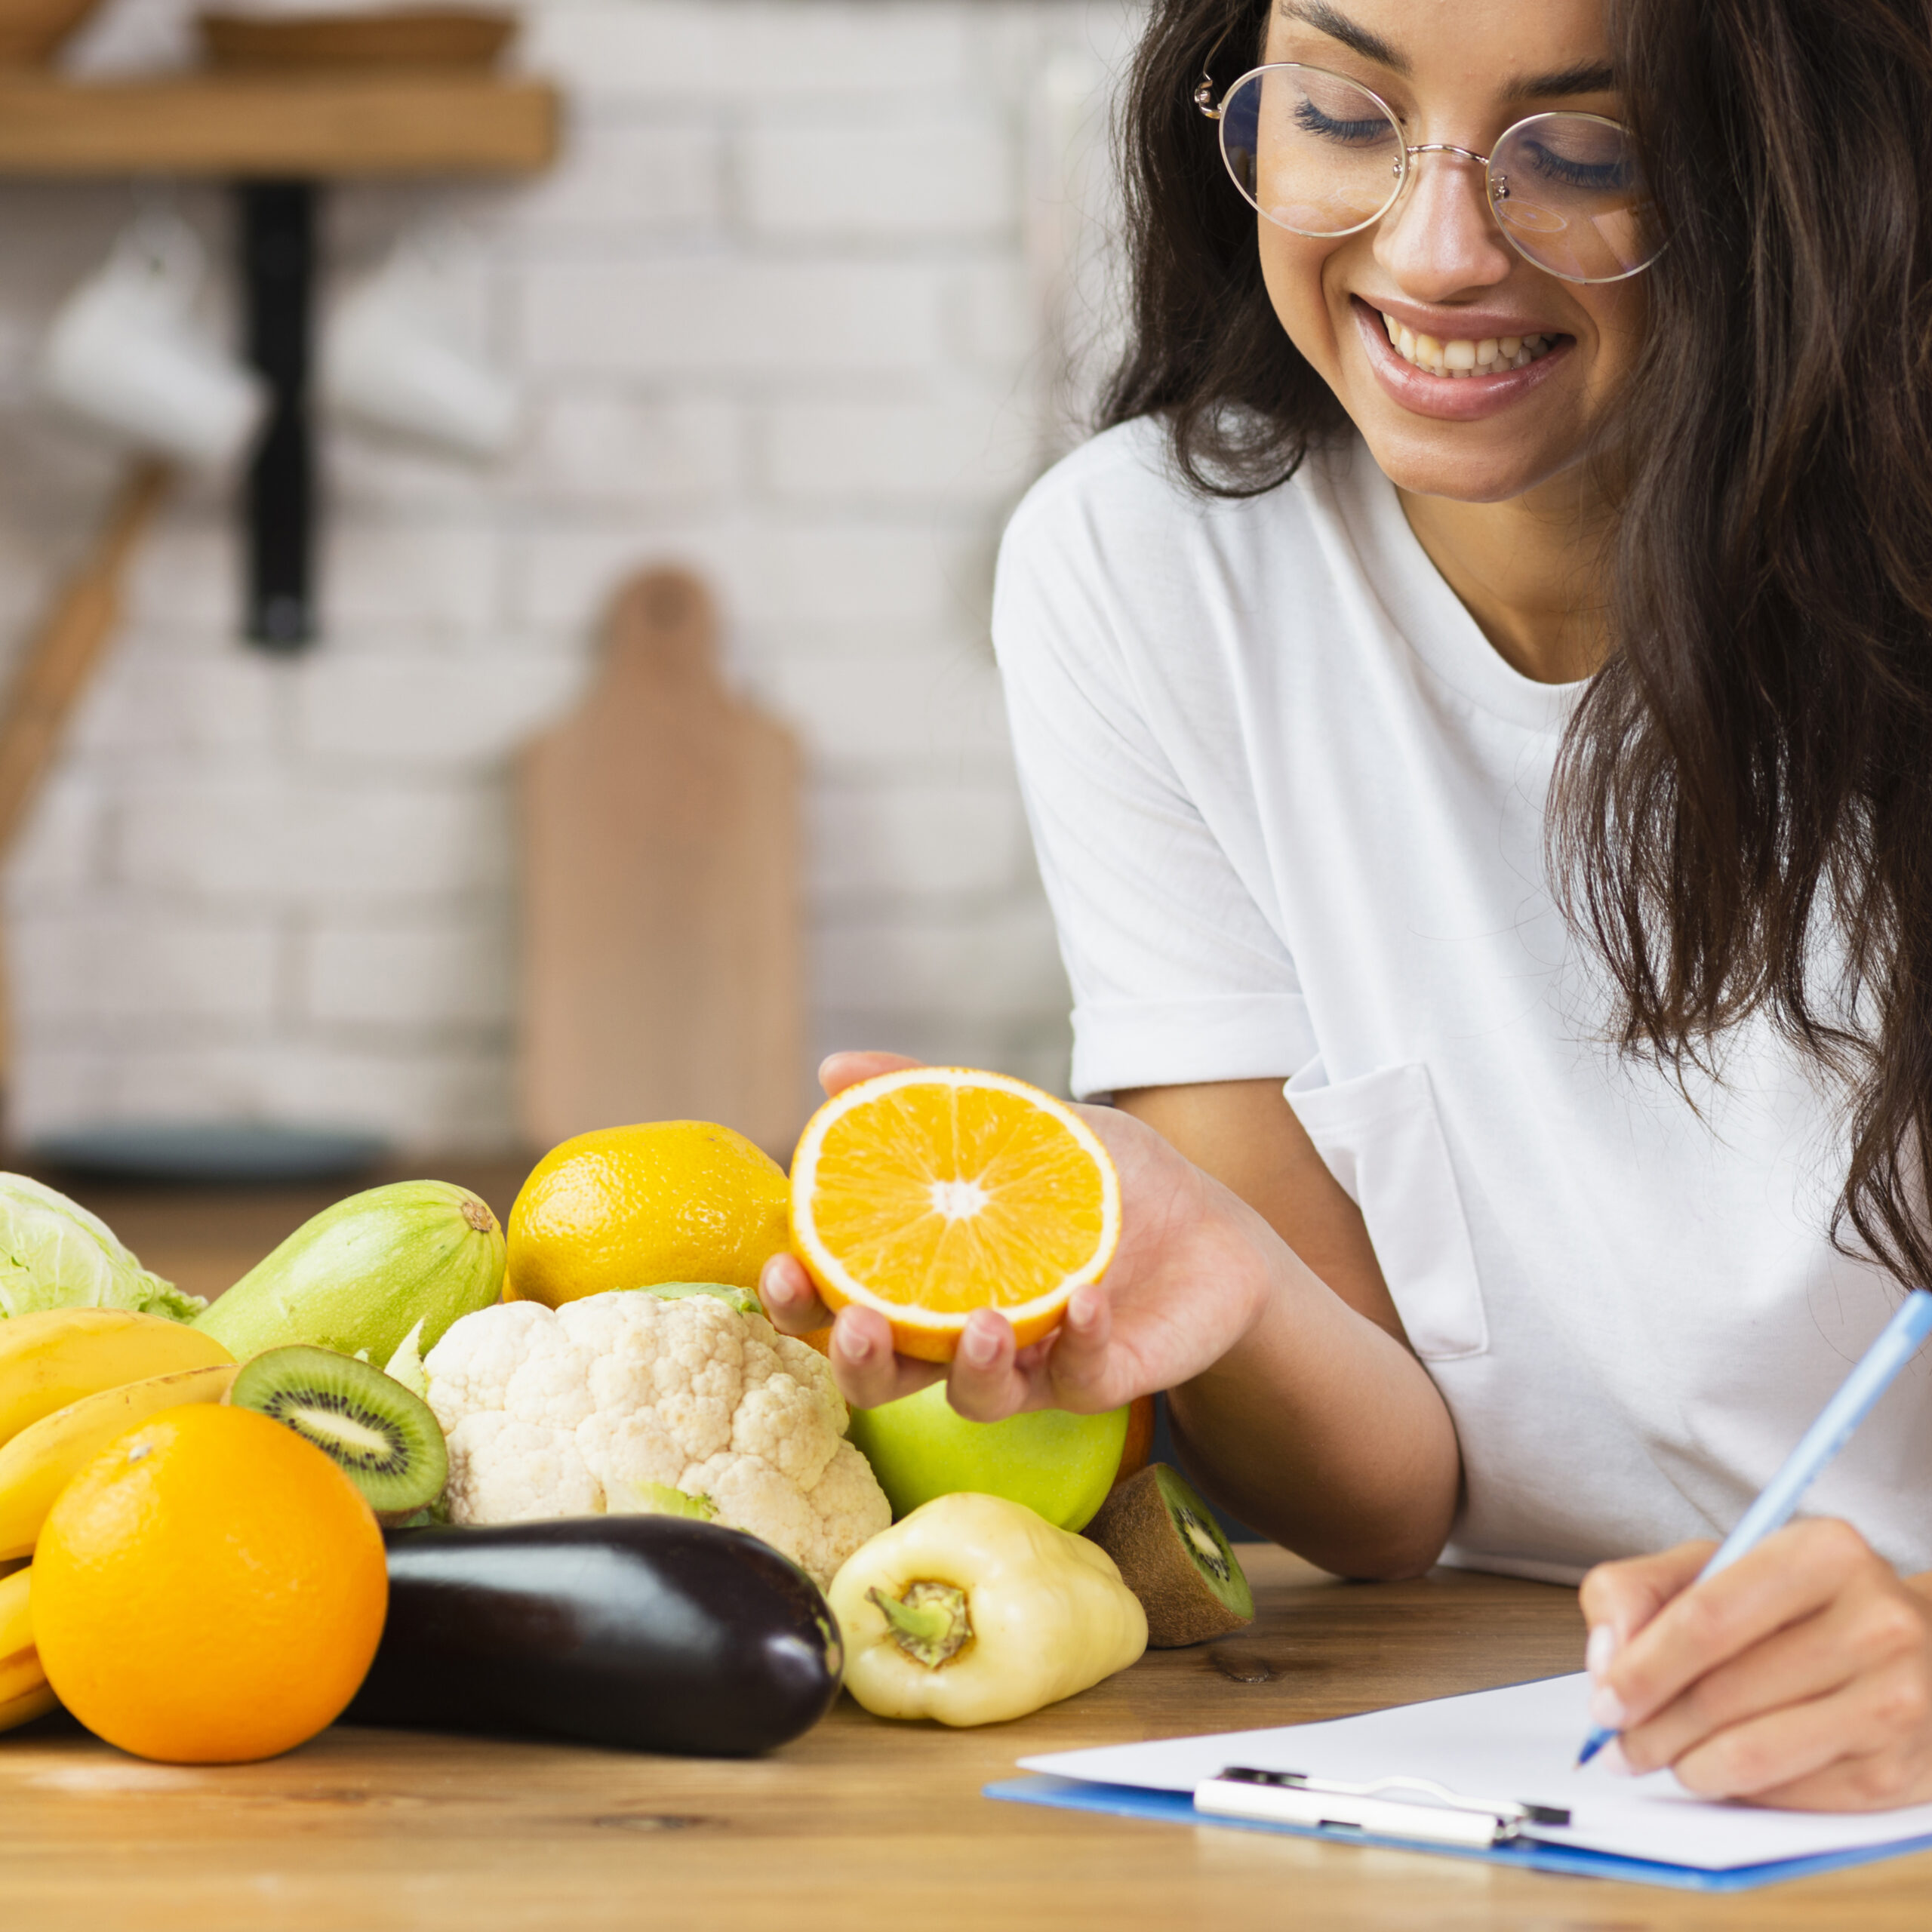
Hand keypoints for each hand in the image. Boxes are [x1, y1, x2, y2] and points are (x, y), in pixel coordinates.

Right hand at [761, 1051, 1285, 1421]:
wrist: (1205, 1224)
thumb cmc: (1096, 1179)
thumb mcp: (1018, 1122)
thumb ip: (929, 1100)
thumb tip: (832, 1065)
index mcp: (926, 1278)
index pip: (839, 1304)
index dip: (799, 1302)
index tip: (781, 1268)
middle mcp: (962, 1335)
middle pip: (883, 1378)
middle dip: (858, 1361)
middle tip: (860, 1321)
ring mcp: (1031, 1365)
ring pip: (974, 1399)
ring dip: (970, 1366)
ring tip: (983, 1320)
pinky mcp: (1099, 1379)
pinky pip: (1079, 1379)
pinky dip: (1079, 1339)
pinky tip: (1086, 1298)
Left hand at [1580, 1520, 1931, 1809]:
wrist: (1924, 1651)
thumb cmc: (1804, 1605)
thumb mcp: (1717, 1564)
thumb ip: (1637, 1590)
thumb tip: (1606, 1659)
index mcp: (1822, 1553)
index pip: (1706, 1619)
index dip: (1641, 1669)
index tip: (1604, 1703)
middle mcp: (1874, 1623)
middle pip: (1722, 1693)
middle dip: (1652, 1728)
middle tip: (1619, 1744)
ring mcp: (1895, 1701)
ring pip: (1752, 1753)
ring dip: (1686, 1766)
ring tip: (1662, 1757)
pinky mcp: (1898, 1772)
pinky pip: (1788, 1795)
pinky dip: (1737, 1788)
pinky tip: (1722, 1768)